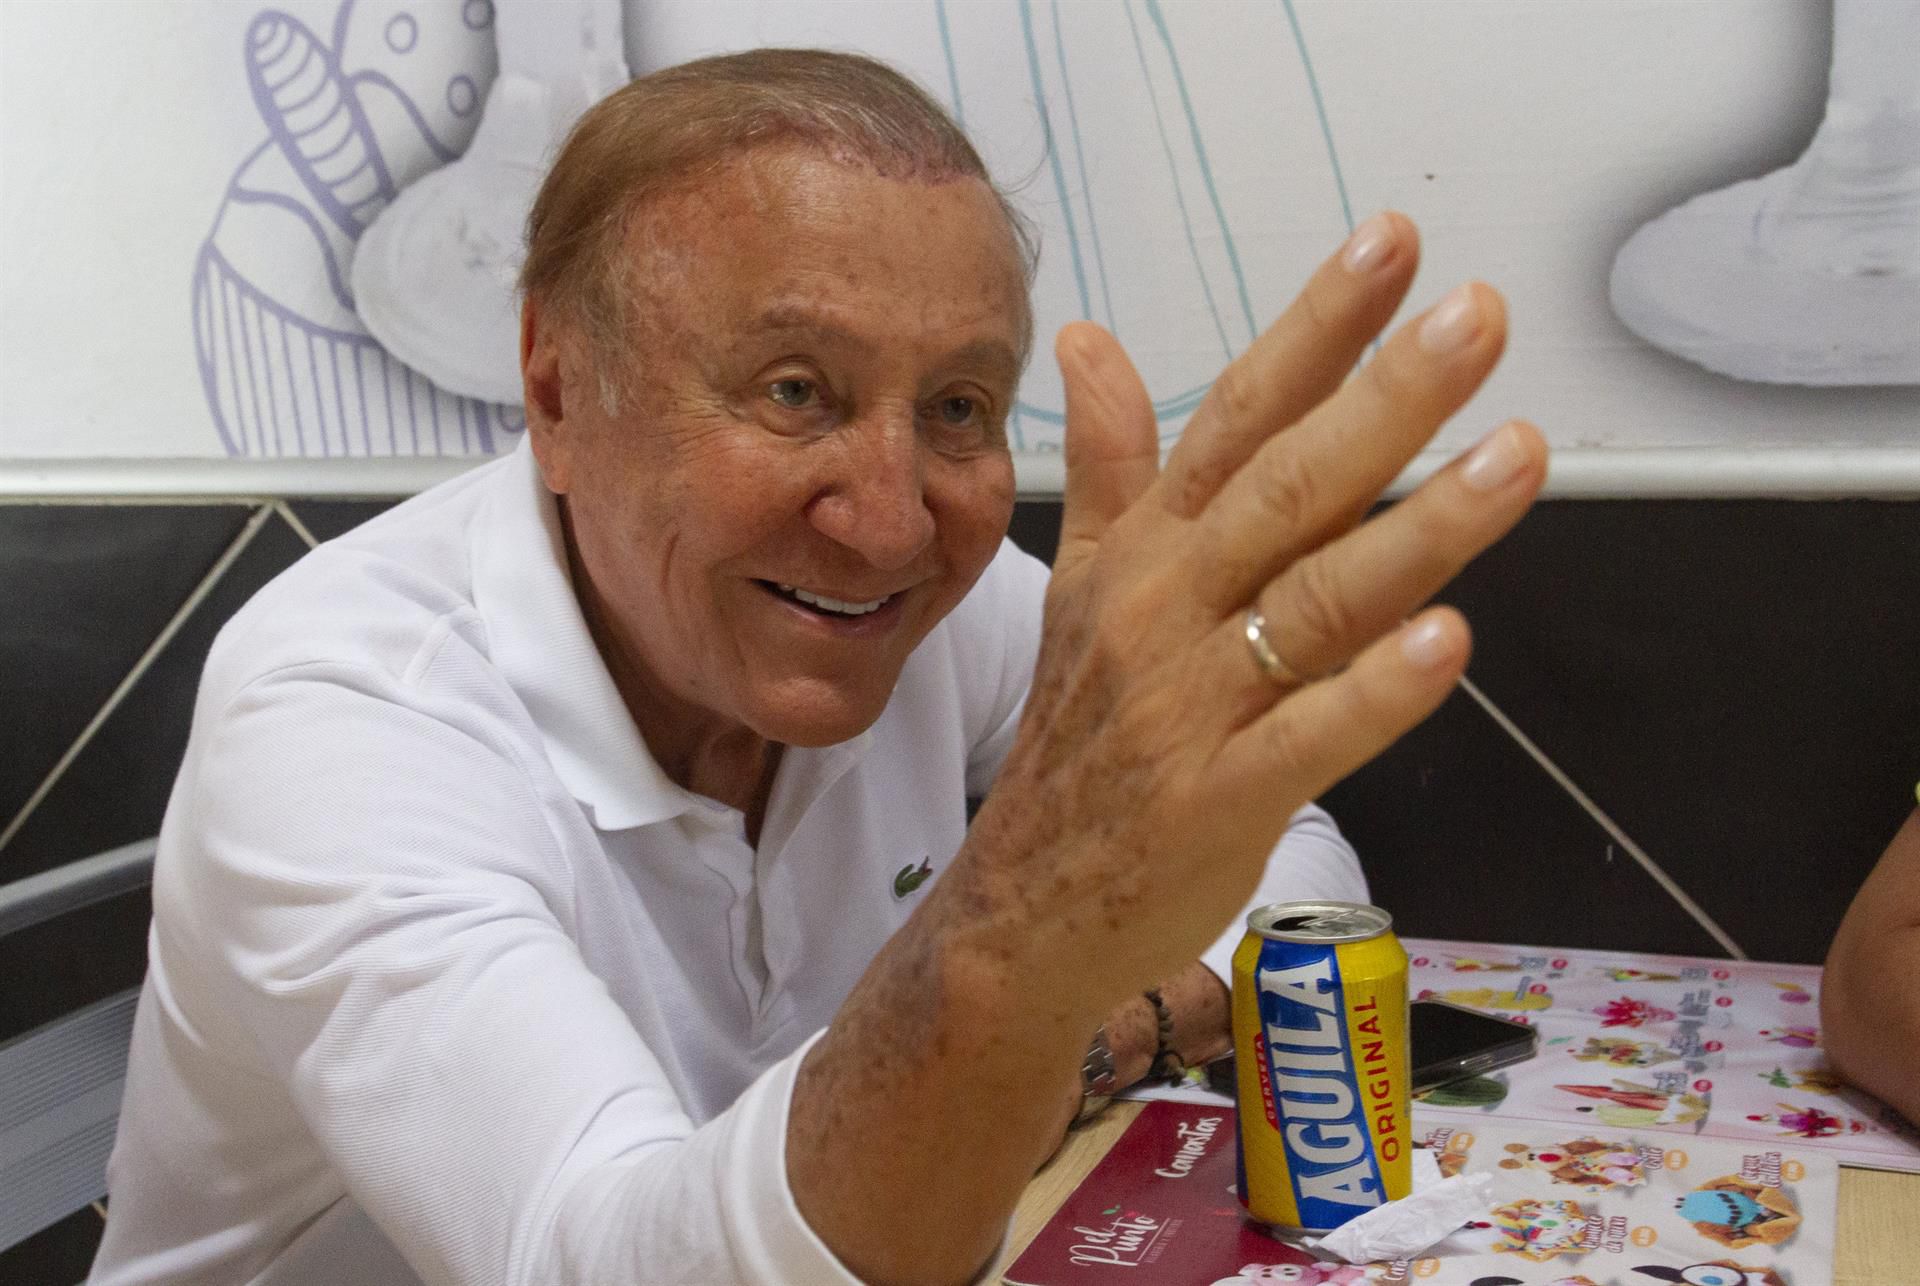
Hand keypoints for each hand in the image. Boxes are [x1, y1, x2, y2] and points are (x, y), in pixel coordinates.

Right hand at [789, 215, 1545, 1284]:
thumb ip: (1114, 468)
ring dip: (1420, 529)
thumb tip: (1090, 342)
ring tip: (1517, 456)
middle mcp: (1165, 610)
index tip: (1392, 248)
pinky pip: (1307, 735)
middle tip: (1478, 319)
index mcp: (1145, 553)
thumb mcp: (1083, 591)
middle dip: (1386, 399)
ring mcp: (1190, 705)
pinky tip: (1444, 639)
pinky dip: (1375, 689)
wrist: (1023, 905)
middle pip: (1287, 488)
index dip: (1316, 330)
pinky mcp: (1219, 798)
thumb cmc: (1078, 741)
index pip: (1236, 417)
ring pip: (1316, 601)